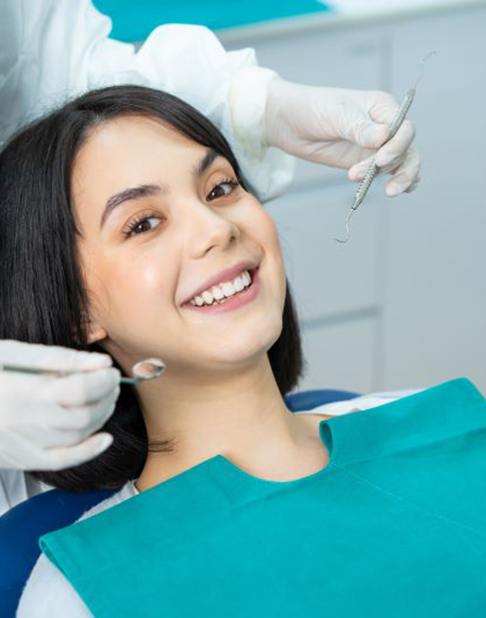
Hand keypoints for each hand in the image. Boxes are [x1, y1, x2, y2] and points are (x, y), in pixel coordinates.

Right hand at [0, 340, 119, 470]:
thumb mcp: (11, 354)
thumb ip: (58, 358)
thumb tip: (100, 362)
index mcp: (22, 392)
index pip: (80, 390)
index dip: (104, 381)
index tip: (111, 370)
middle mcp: (25, 422)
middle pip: (85, 415)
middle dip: (107, 397)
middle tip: (111, 382)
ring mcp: (23, 445)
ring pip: (79, 436)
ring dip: (101, 417)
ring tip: (104, 399)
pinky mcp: (22, 459)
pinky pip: (63, 461)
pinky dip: (89, 451)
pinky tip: (104, 438)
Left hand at [265, 77, 419, 195]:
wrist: (291, 123)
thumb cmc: (313, 109)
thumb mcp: (336, 115)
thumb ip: (359, 128)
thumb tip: (384, 136)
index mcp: (382, 108)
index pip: (403, 128)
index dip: (397, 145)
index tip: (380, 159)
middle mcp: (385, 127)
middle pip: (406, 149)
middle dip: (395, 165)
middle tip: (377, 178)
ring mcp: (377, 147)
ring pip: (402, 163)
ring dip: (398, 177)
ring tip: (389, 192)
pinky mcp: (367, 163)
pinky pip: (390, 173)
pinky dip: (399, 181)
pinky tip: (400, 190)